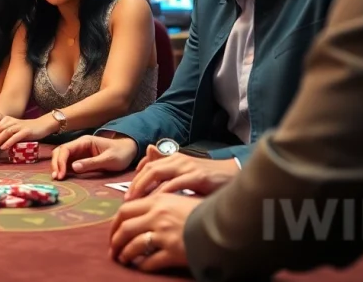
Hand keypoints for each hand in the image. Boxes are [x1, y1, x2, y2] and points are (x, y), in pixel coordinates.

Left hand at [0, 115, 57, 151]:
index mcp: (6, 120)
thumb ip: (5, 136)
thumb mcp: (14, 131)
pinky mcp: (26, 131)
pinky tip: (3, 148)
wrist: (42, 125)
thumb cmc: (26, 130)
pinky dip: (8, 142)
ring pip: (4, 133)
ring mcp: (19, 126)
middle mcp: (11, 121)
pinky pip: (15, 136)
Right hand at [50, 135, 137, 179]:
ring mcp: (79, 152)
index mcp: (85, 141)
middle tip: (57, 178)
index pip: (66, 149)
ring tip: (58, 178)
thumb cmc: (121, 153)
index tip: (61, 174)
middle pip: (60, 152)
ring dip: (57, 166)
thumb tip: (73, 167)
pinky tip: (62, 177)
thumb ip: (91, 163)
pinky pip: (68, 163)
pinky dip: (63, 169)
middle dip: (56, 164)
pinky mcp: (81, 159)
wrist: (129, 151)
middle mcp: (79, 145)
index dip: (60, 161)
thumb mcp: (109, 159)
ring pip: (62, 157)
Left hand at [108, 193, 200, 271]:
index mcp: (157, 200)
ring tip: (123, 259)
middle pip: (124, 228)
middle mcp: (157, 216)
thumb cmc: (203, 211)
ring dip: (125, 254)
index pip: (125, 210)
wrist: (225, 223)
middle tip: (113, 250)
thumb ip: (159, 204)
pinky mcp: (172, 252)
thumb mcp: (178, 199)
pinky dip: (142, 266)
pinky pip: (150, 262)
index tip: (113, 231)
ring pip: (133, 246)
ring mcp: (164, 234)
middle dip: (115, 241)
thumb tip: (140, 214)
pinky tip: (141, 267)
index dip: (114, 223)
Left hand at [124, 146, 238, 199]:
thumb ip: (168, 175)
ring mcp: (187, 167)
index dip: (136, 177)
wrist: (235, 175)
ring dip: (145, 188)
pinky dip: (163, 193)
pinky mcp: (198, 177)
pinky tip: (156, 205)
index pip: (148, 164)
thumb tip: (150, 176)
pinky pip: (175, 184)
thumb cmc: (209, 178)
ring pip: (158, 174)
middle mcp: (178, 159)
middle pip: (149, 168)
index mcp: (174, 158)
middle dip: (136, 184)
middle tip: (127, 200)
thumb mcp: (186, 174)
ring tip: (136, 203)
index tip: (128, 193)